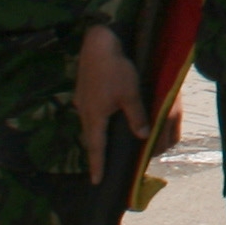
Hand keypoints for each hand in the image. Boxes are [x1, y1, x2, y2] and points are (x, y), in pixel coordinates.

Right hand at [75, 27, 148, 186]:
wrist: (98, 43)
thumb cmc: (115, 68)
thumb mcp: (131, 94)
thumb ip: (136, 117)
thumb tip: (143, 137)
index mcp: (95, 116)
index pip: (96, 148)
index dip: (97, 165)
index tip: (96, 181)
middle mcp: (84, 111)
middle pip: (90, 138)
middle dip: (96, 153)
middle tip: (100, 167)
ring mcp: (81, 100)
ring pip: (88, 124)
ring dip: (95, 136)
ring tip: (102, 146)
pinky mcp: (83, 90)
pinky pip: (89, 112)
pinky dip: (96, 121)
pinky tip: (102, 119)